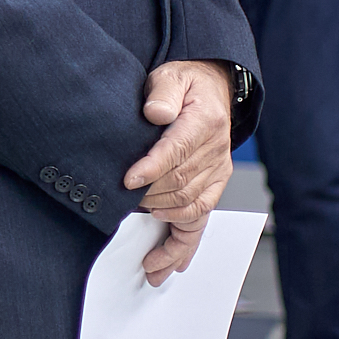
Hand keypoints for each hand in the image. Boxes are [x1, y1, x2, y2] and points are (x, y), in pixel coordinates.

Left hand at [126, 60, 234, 284]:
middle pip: (181, 183)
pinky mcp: (214, 184)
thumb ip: (162, 94)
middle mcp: (215, 151)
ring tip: (146, 254)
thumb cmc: (184, 85)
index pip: (176, 150)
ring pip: (192, 207)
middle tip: (122, 210)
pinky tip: (170, 261)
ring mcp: (217, 171)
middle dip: (150, 198)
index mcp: (204, 122)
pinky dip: (186, 241)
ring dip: (166, 228)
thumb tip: (155, 113)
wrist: (211, 89)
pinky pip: (202, 217)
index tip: (127, 182)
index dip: (151, 168)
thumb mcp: (170, 77)